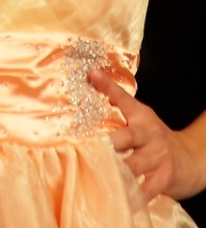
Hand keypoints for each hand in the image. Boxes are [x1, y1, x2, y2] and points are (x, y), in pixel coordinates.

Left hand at [89, 70, 204, 202]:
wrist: (191, 158)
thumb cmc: (155, 137)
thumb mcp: (140, 115)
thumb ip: (116, 98)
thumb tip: (92, 75)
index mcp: (141, 116)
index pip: (123, 98)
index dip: (107, 86)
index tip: (92, 75)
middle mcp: (149, 133)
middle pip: (124, 137)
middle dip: (106, 144)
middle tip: (85, 148)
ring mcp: (158, 156)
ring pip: (132, 166)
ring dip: (114, 173)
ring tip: (96, 176)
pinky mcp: (165, 177)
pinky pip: (146, 190)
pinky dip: (132, 197)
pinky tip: (119, 201)